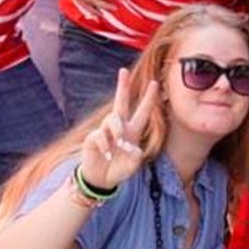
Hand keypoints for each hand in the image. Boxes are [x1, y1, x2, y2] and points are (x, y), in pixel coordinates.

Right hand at [76, 69, 157, 189]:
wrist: (101, 179)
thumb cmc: (119, 169)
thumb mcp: (132, 166)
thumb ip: (135, 157)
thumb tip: (131, 147)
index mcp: (133, 131)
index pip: (143, 111)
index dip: (149, 98)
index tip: (155, 83)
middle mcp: (120, 127)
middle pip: (121, 102)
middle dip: (122, 86)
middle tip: (123, 70)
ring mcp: (105, 131)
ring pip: (113, 119)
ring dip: (117, 130)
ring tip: (118, 144)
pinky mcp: (93, 138)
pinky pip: (100, 135)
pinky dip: (105, 145)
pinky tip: (106, 154)